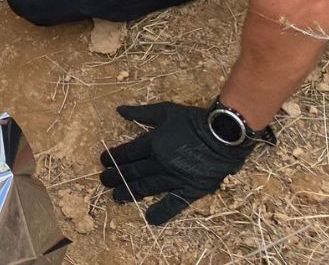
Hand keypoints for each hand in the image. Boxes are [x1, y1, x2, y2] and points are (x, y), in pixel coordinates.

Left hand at [100, 102, 257, 224]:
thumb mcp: (165, 111)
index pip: (127, 153)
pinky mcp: (190, 189)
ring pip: (146, 188)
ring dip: (129, 192)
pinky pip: (174, 204)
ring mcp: (174, 178)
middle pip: (132, 172)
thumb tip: (119, 110)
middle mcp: (159, 163)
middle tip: (103, 180)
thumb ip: (141, 112)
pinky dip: (162, 212)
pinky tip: (150, 218)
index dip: (113, 158)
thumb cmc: (193, 120)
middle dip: (115, 176)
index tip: (104, 161)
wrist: (224, 135)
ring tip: (115, 196)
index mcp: (152, 143)